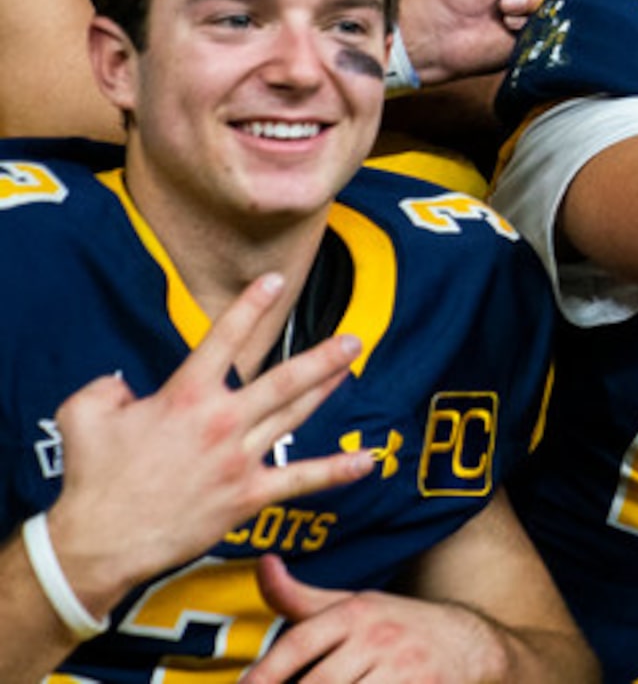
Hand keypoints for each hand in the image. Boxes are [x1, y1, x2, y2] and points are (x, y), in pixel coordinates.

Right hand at [41, 276, 372, 619]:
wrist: (99, 543)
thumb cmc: (92, 478)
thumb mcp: (83, 414)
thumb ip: (106, 386)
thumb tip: (124, 383)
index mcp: (184, 397)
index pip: (224, 340)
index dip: (250, 307)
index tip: (273, 281)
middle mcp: (221, 422)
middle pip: (282, 380)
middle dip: (321, 357)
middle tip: (353, 339)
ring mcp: (238, 459)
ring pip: (293, 417)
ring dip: (325, 391)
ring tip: (349, 368)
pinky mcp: (246, 496)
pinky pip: (299, 481)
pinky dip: (335, 472)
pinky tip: (367, 463)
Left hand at [246, 556, 507, 683]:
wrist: (471, 645)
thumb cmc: (398, 627)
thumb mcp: (353, 605)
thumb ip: (299, 597)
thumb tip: (263, 563)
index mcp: (356, 612)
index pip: (299, 642)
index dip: (265, 672)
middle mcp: (380, 638)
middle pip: (318, 682)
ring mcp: (404, 670)